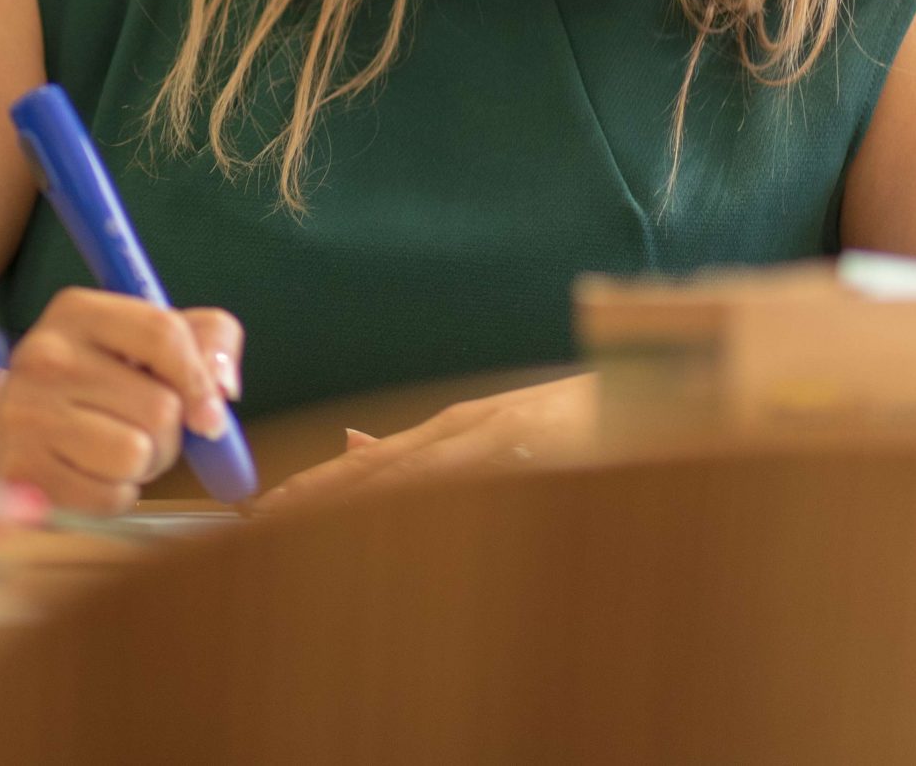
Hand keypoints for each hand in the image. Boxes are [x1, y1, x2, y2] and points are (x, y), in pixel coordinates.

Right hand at [0, 287, 243, 515]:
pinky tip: (88, 472)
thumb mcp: (145, 342)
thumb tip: (224, 389)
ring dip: (144, 466)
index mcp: (78, 311)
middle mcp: (45, 354)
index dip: (201, 380)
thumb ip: (207, 341)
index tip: (210, 414)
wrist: (3, 427)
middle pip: (160, 407)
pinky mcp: (23, 468)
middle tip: (141, 429)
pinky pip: (109, 496)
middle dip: (170, 434)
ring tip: (115, 450)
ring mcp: (27, 412)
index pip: (162, 334)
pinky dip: (115, 494)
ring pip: (137, 454)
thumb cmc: (95, 382)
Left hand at [256, 372, 598, 514]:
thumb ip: (424, 447)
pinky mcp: (534, 456)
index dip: (313, 487)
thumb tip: (352, 446)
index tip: (262, 510)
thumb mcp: (495, 429)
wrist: (657, 388)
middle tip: (258, 523)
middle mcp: (467, 433)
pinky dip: (427, 506)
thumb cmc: (578, 418)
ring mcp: (500, 444)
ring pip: (411, 483)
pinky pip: (470, 490)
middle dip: (315, 499)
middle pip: (376, 474)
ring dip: (355, 506)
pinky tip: (395, 524)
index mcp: (456, 431)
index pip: (367, 465)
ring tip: (299, 526)